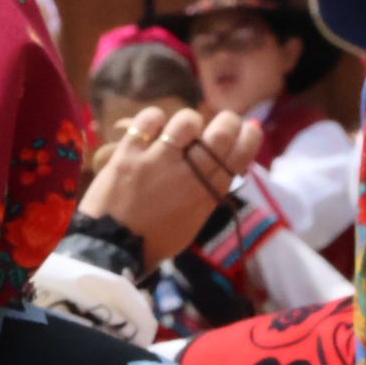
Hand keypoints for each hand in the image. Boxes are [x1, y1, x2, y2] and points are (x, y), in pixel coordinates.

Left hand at [78, 106, 260, 264]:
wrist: (115, 246)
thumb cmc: (158, 238)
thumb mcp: (195, 218)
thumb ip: (208, 191)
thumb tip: (219, 164)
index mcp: (209, 194)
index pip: (239, 158)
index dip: (248, 138)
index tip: (250, 128)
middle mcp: (190, 175)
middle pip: (220, 135)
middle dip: (228, 121)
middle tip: (224, 120)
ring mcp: (159, 161)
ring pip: (187, 122)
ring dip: (189, 122)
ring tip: (181, 130)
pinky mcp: (129, 153)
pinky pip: (148, 121)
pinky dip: (155, 118)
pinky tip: (154, 126)